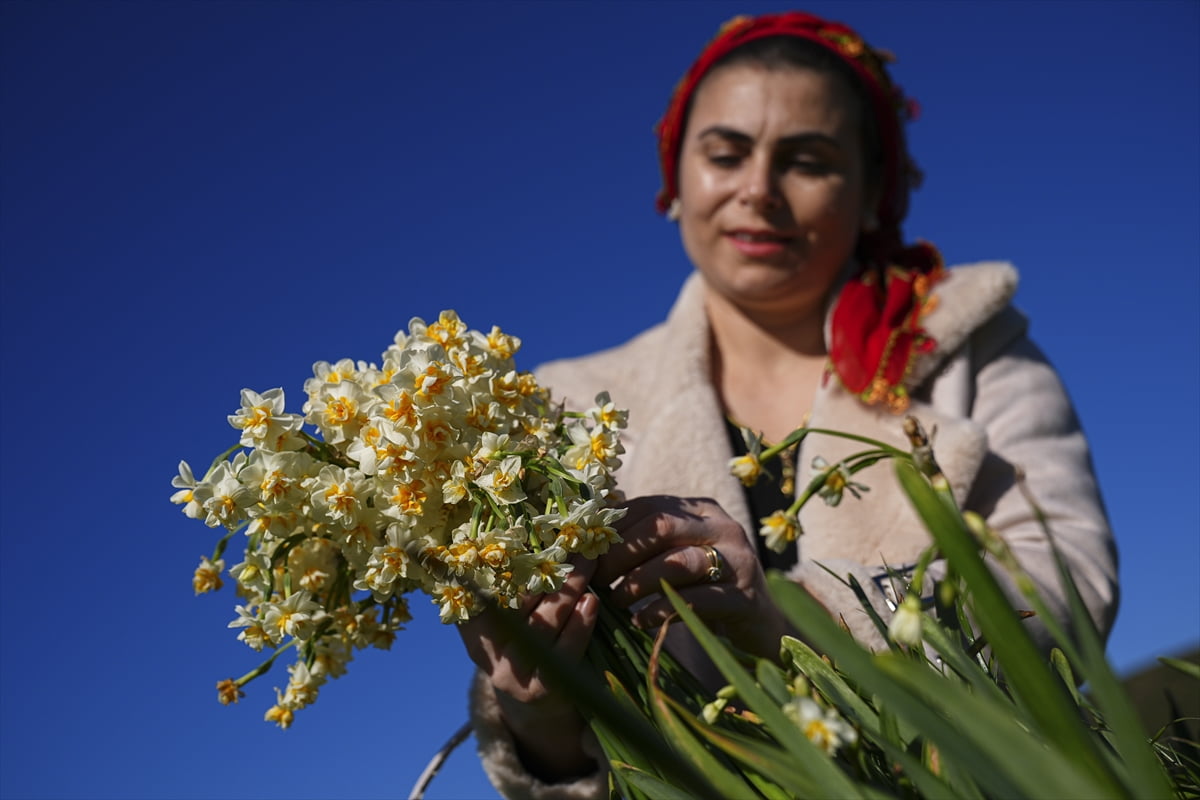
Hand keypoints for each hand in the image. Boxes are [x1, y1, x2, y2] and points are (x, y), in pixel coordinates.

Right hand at [458, 556, 598, 780]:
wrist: (538, 708)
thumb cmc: (525, 647)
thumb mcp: (505, 624)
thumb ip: (504, 590)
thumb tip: (519, 537)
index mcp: (474, 632)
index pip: (479, 594)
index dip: (495, 566)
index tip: (515, 536)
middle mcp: (489, 655)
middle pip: (515, 604)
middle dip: (542, 570)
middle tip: (566, 542)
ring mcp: (515, 675)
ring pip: (541, 625)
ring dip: (567, 590)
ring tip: (586, 565)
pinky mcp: (544, 690)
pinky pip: (565, 651)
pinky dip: (580, 623)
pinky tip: (592, 601)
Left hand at [596, 495, 792, 658]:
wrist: (758, 627)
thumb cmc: (705, 590)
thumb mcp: (676, 558)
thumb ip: (645, 544)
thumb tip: (587, 542)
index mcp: (702, 510)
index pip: (649, 506)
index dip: (613, 528)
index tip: (585, 552)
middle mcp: (724, 526)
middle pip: (663, 526)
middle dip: (621, 552)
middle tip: (595, 578)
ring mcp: (739, 560)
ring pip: (680, 561)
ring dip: (639, 581)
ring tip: (615, 600)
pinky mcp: (746, 597)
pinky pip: (698, 600)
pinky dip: (662, 610)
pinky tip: (640, 622)